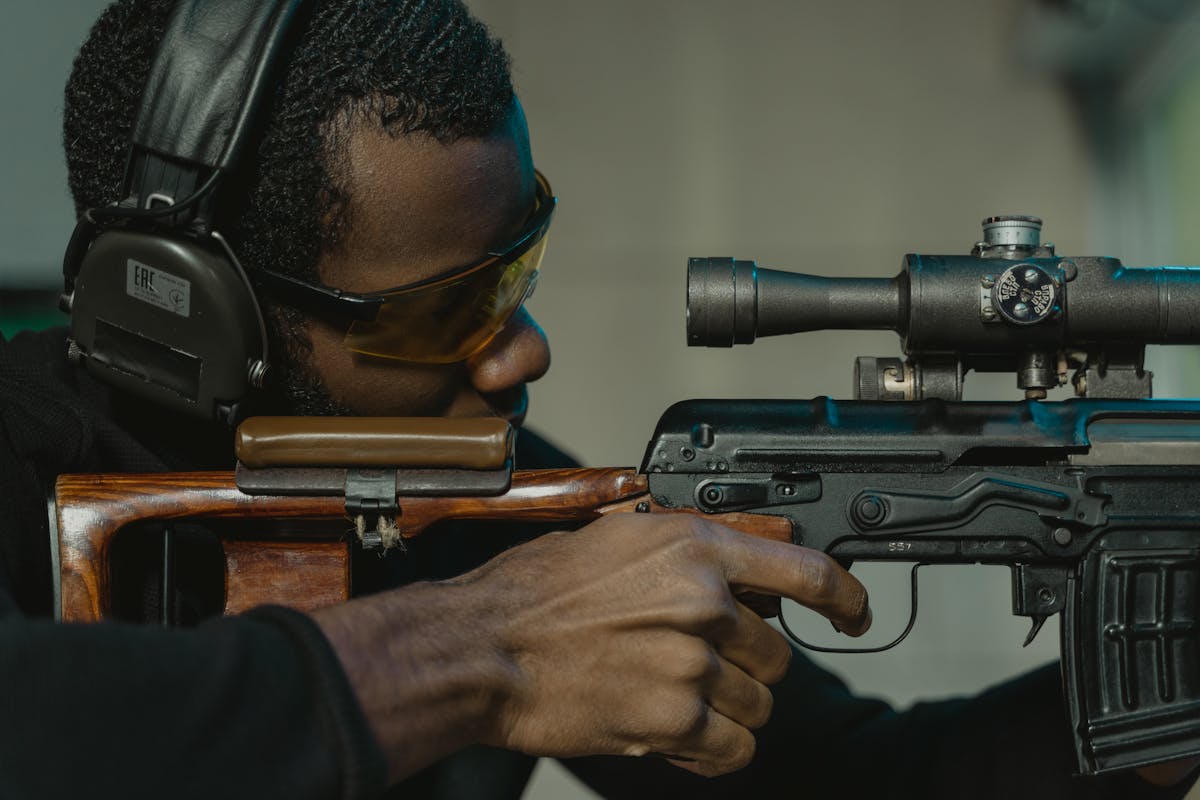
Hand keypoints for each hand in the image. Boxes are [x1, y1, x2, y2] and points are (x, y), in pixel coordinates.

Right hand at [467, 513, 870, 775]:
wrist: (483, 647)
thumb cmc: (533, 592)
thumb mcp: (612, 542)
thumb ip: (680, 555)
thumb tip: (729, 572)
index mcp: (694, 548)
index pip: (806, 572)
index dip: (845, 598)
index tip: (854, 615)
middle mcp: (704, 602)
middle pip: (775, 654)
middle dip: (742, 665)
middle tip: (689, 664)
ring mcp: (692, 662)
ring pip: (758, 704)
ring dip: (725, 708)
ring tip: (669, 697)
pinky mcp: (674, 719)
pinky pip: (733, 749)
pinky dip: (712, 751)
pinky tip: (677, 737)